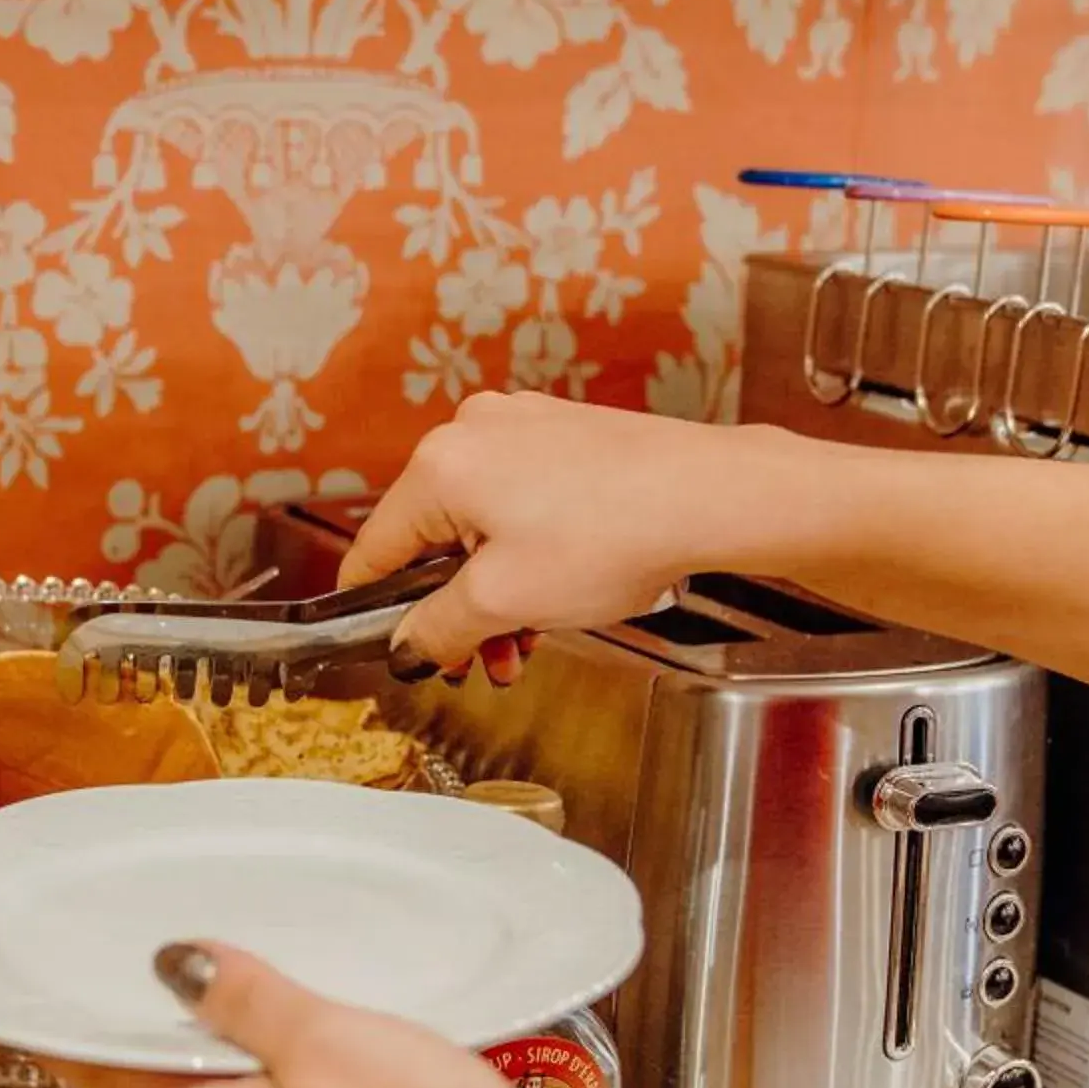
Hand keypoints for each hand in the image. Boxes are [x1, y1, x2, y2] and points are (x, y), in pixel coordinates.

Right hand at [339, 394, 806, 676]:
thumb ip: (438, 630)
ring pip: (481, 525)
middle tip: (475, 659)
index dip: (375, 610)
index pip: (375, 548)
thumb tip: (408, 646)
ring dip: (495, 589)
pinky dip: (528, 553)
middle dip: (454, 608)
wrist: (713, 497)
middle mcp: (474, 432)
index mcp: (440, 464)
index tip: (390, 645)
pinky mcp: (565, 437)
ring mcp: (523, 428)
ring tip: (526, 638)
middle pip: (432, 538)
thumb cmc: (617, 532)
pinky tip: (558, 593)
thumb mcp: (505, 602)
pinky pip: (522, 503)